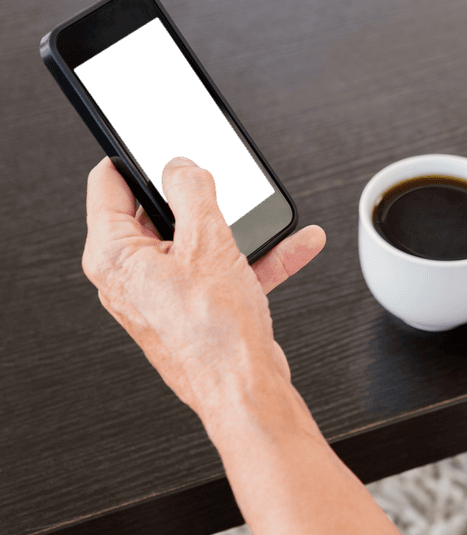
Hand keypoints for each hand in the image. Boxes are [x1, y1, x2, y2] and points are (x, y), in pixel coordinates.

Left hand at [81, 155, 325, 415]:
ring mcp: (163, 293)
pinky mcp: (195, 307)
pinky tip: (291, 244)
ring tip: (265, 215)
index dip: (134, 156)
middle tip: (219, 180)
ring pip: (197, 241)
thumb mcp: (208, 241)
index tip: (159, 143)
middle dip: (196, 193)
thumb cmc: (216, 336)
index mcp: (114, 256)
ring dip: (237, 227)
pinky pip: (222, 269)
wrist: (247, 391)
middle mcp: (131, 276)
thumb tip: (183, 168)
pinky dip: (254, 256)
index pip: (107, 184)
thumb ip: (193, 190)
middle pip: (156, 210)